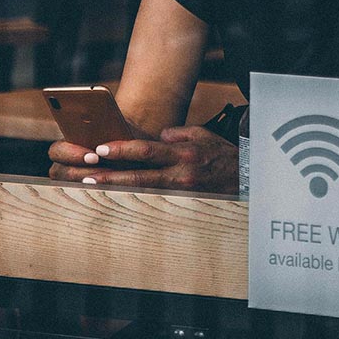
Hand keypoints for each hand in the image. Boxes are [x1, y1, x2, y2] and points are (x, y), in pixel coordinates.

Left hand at [48, 125, 237, 192]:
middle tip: (88, 176)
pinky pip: (155, 202)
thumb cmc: (223, 156)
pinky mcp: (184, 205)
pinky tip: (118, 200)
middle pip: (140, 176)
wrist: (250, 181)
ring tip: (95, 189)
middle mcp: (181, 175)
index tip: (101, 148)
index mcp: (183, 154)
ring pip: (143, 193)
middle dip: (112, 176)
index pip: (147, 150)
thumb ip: (179, 134)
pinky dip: (135, 200)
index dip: (122, 149)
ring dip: (118, 190)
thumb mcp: (203, 136)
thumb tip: (159, 136)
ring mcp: (183, 193)